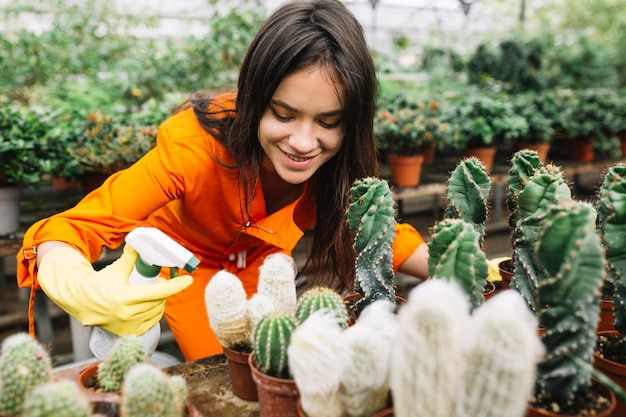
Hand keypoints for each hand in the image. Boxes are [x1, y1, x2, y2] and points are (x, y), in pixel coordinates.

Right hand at [37, 244, 192, 335]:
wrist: (82, 303)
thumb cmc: (99, 283)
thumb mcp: (116, 269)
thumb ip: (131, 256)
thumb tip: (140, 241)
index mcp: (124, 298)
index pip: (158, 292)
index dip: (175, 286)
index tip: (188, 280)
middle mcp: (126, 314)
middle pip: (159, 301)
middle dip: (163, 290)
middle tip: (160, 281)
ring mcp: (127, 326)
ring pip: (156, 311)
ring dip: (159, 301)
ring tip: (152, 293)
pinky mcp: (128, 334)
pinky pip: (151, 322)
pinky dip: (153, 312)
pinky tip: (148, 305)